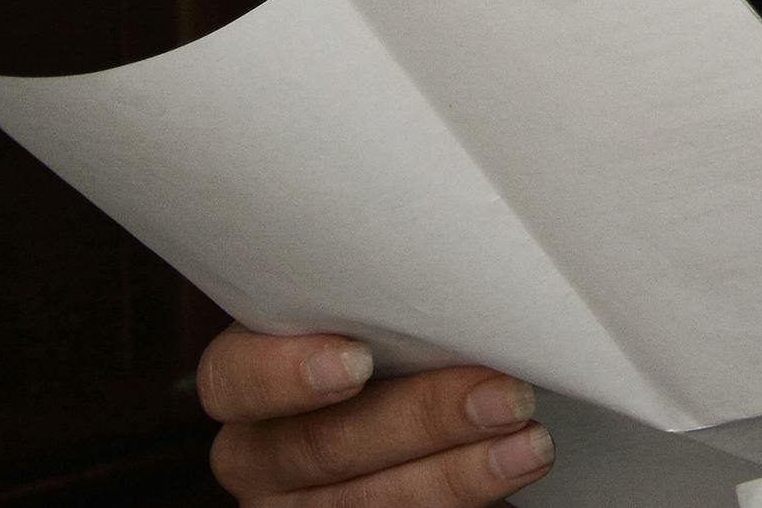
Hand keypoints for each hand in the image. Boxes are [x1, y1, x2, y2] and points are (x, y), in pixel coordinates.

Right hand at [198, 325, 556, 503]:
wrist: (410, 415)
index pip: (232, 378)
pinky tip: (512, 466)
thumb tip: (465, 276)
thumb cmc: (393, 346)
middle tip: (502, 392)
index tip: (359, 359)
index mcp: (246, 381)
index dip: (284, 373)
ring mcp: (300, 505)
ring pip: (366, 502)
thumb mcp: (376, 321)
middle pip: (321, 445)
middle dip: (422, 418)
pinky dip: (465, 496)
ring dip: (460, 471)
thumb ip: (386, 310)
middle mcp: (258, 453)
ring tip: (529, 442)